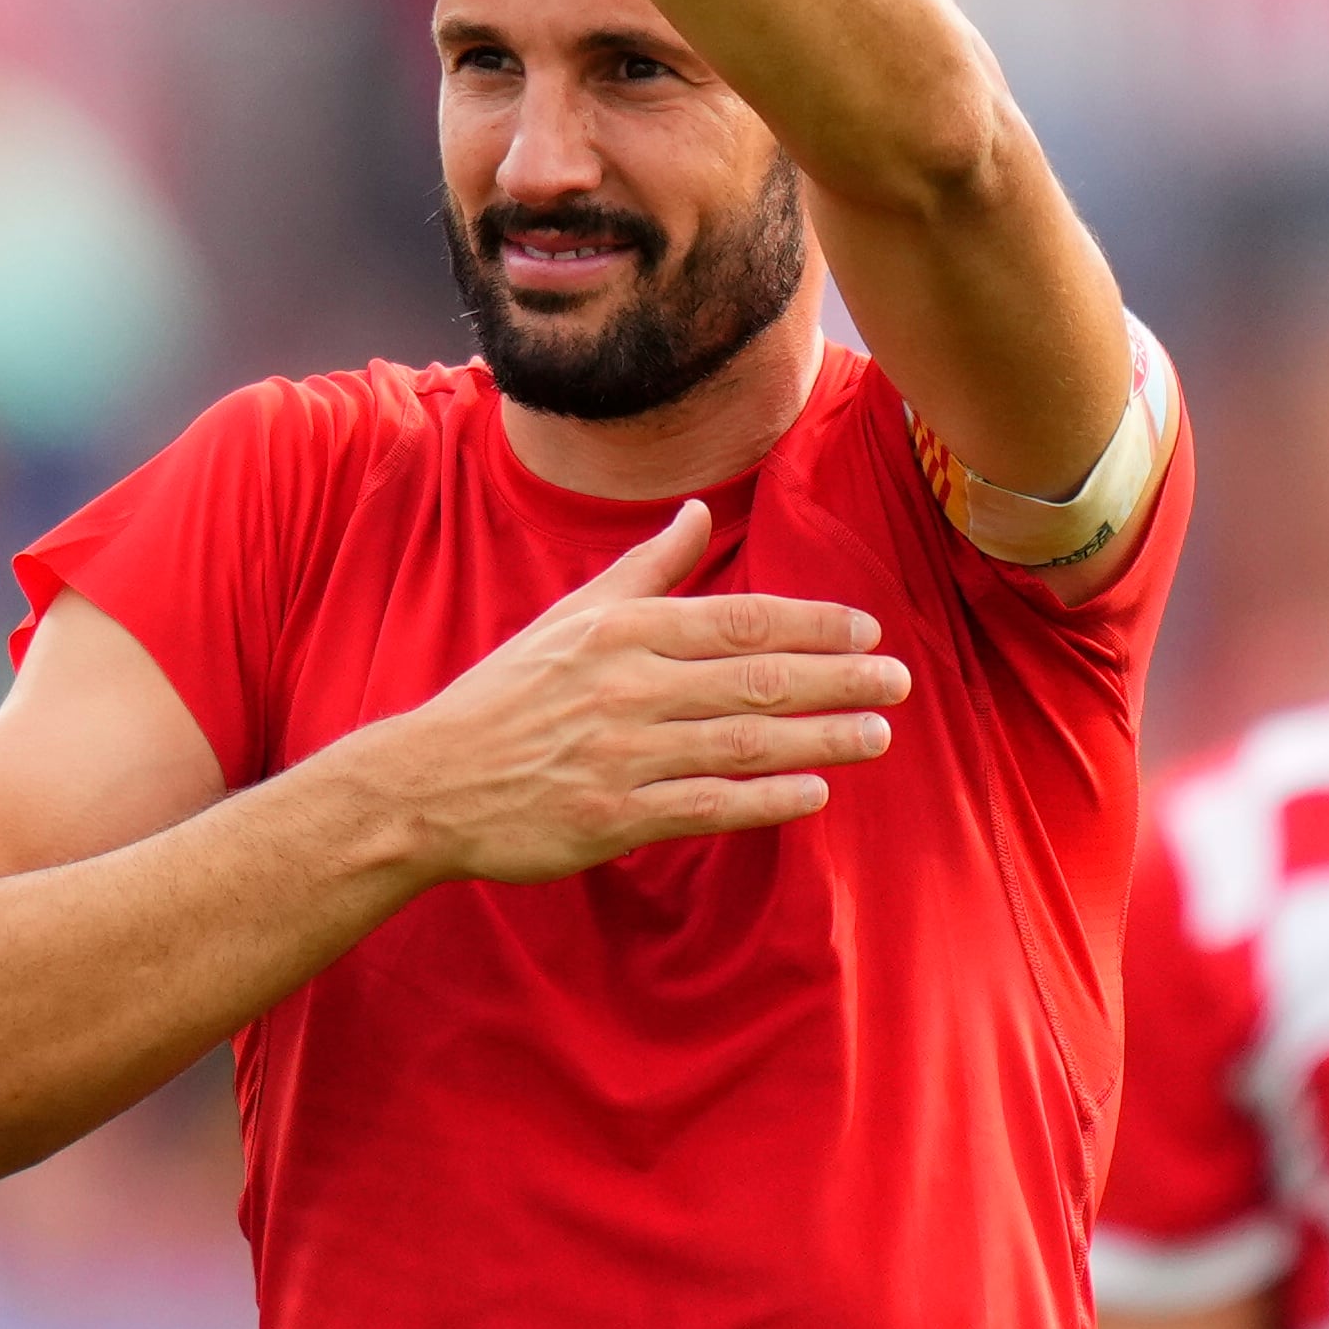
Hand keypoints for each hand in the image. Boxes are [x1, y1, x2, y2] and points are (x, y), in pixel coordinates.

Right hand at [342, 503, 907, 884]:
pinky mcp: (613, 816)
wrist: (428, 780)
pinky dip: (764, 800)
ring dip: (820, 738)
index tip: (868, 630)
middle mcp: (629, 686)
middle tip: (900, 681)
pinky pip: (707, 806)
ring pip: (742, 742)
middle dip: (838, 678)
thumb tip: (697, 511)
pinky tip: (814, 794)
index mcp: (623, 631)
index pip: (739, 620)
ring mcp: (622, 754)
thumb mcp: (571, 615)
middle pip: (756, 679)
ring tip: (878, 735)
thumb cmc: (507, 695)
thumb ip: (647, 567)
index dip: (812, 625)